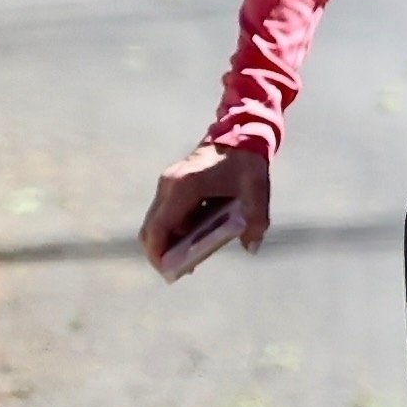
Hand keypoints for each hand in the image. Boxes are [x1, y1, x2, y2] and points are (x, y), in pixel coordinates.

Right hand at [139, 143, 270, 273]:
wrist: (240, 134)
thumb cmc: (246, 164)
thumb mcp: (256, 193)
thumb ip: (255, 222)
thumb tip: (251, 248)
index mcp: (184, 187)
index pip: (159, 227)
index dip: (159, 253)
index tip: (168, 272)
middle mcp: (169, 185)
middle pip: (151, 229)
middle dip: (160, 253)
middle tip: (177, 271)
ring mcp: (168, 184)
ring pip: (155, 222)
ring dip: (166, 242)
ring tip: (187, 260)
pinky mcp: (172, 185)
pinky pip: (165, 214)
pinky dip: (173, 230)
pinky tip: (192, 241)